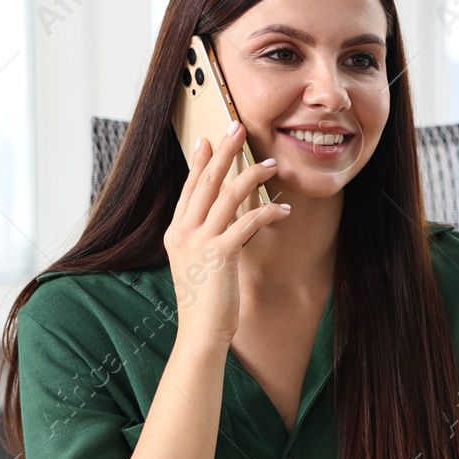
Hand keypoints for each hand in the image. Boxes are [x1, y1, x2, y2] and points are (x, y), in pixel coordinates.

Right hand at [164, 119, 286, 343]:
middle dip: (224, 152)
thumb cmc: (205, 302)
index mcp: (175, 233)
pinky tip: (283, 208)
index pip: (188, 188)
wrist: (200, 332)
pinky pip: (246, 223)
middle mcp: (182, 233)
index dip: (200, 162)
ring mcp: (198, 243)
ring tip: (272, 164)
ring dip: (252, 176)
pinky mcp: (219, 255)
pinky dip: (267, 212)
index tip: (208, 139)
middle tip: (238, 126)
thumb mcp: (199, 264)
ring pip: (226, 196)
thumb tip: (224, 219)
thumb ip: (206, 238)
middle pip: (205, 182)